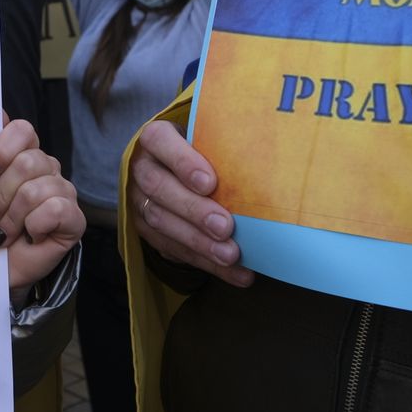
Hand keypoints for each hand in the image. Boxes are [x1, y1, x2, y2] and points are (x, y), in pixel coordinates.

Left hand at [0, 115, 84, 306]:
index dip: (1, 149)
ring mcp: (63, 192)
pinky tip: (28, 237)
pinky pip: (56, 209)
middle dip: (0, 194)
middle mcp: (46, 168)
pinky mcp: (74, 219)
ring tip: (1, 233)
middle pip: (28, 161)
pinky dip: (34, 226)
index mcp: (23, 153)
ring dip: (12, 217)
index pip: (22, 130)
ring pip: (37, 189)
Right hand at [126, 121, 252, 287]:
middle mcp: (142, 168)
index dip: (183, 162)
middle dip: (193, 210)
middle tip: (225, 227)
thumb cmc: (202, 151)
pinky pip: (172, 249)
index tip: (210, 182)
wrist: (174, 169)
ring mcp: (140, 201)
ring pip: (161, 222)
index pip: (160, 141)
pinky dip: (205, 263)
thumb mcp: (209, 140)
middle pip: (159, 187)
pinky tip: (234, 272)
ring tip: (230, 255)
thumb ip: (226, 148)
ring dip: (198, 242)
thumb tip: (271, 164)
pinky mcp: (146, 230)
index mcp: (156, 139)